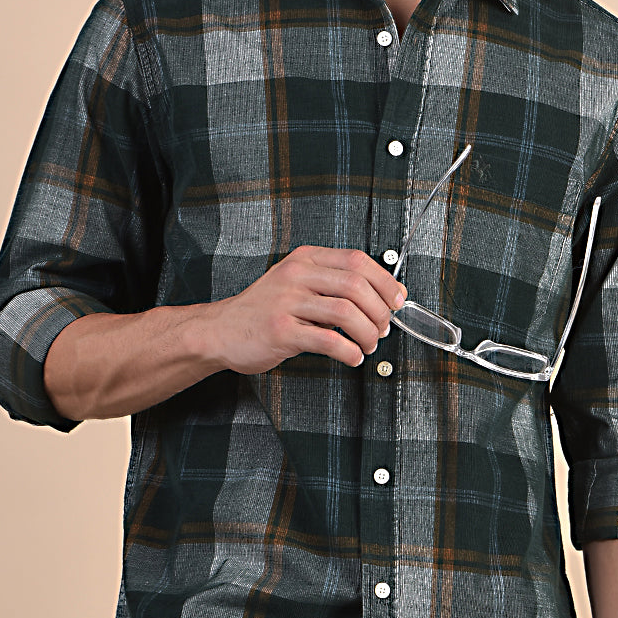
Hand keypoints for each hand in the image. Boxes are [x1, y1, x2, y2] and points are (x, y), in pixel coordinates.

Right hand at [206, 245, 405, 374]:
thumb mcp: (295, 283)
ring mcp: (287, 302)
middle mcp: (296, 276)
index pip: (357, 261)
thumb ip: (330, 284)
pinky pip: (327, 340)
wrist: (221, 331)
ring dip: (367, 333)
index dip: (385, 281)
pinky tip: (352, 357)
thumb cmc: (263, 310)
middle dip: (380, 311)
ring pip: (346, 312)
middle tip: (383, 328)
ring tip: (368, 344)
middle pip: (356, 285)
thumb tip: (379, 297)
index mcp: (305, 260)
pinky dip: (349, 352)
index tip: (397, 299)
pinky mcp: (281, 331)